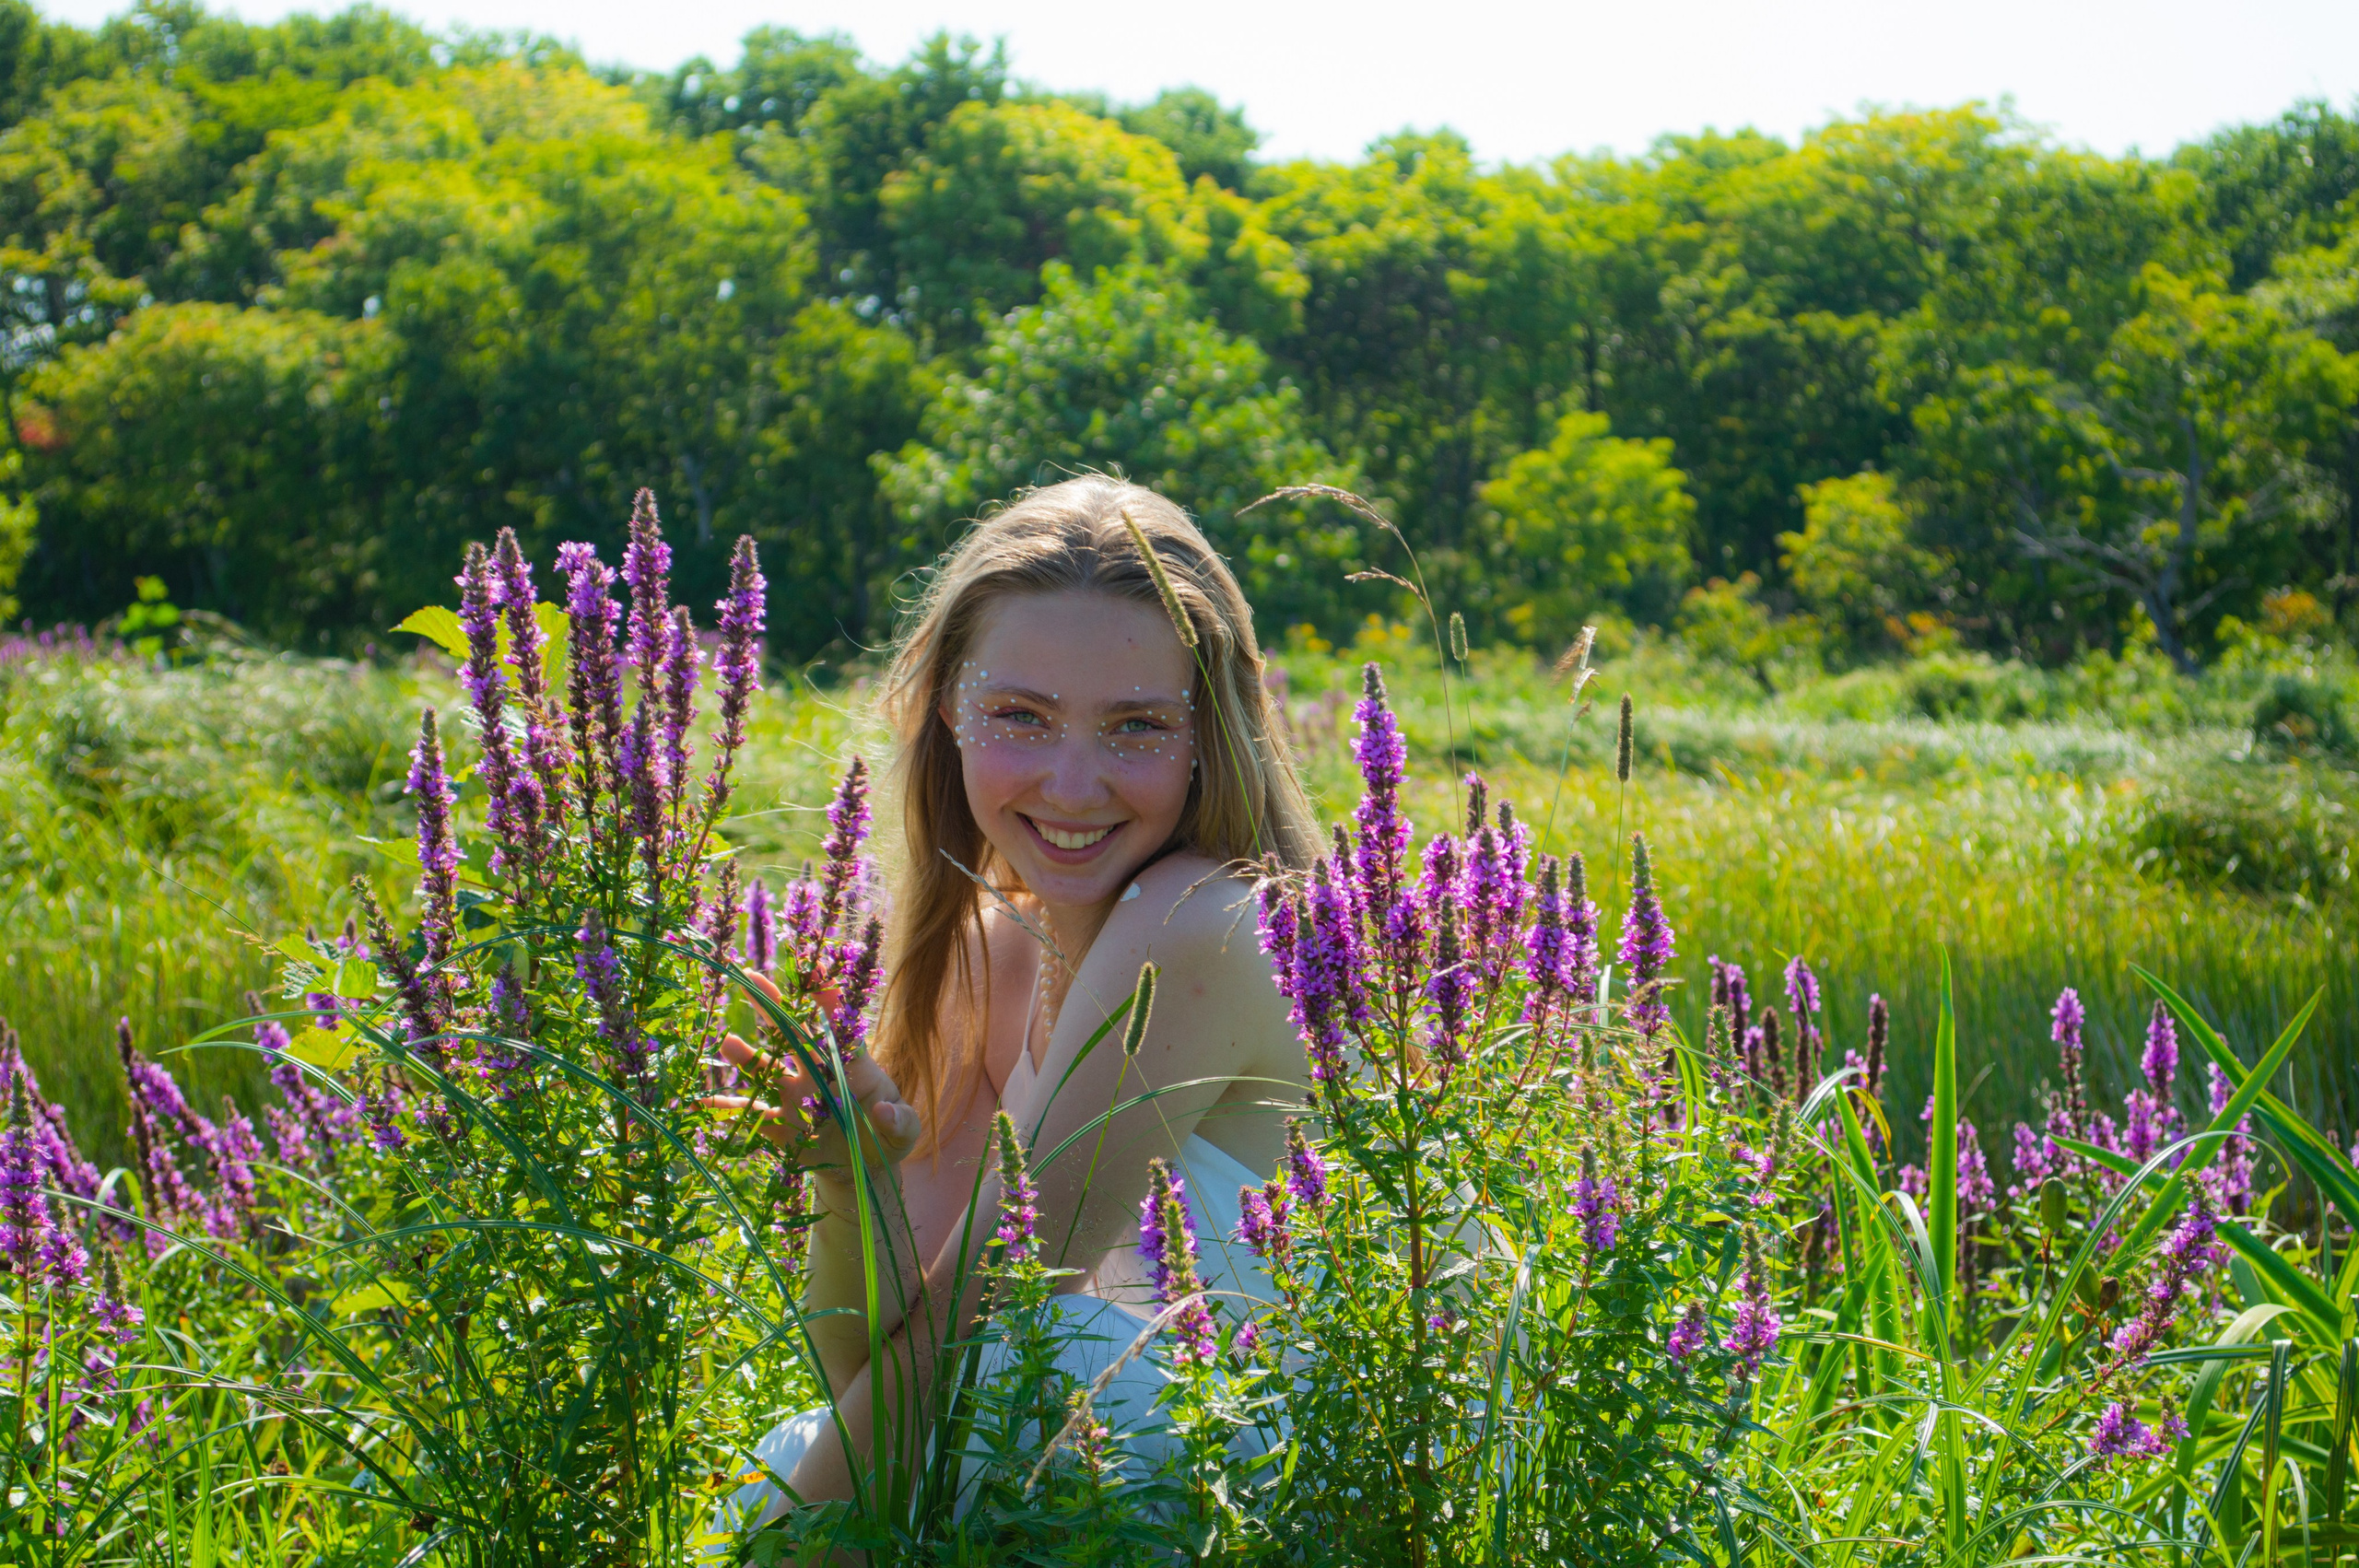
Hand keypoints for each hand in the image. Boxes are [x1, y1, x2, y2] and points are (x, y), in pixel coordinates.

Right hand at [700, 973, 920, 1192]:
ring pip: (767, 1070)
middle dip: (773, 1007)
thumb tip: (883, 1111)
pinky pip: (751, 1115)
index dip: (830, 1002)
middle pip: (794, 1035)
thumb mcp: (905, 1132)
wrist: (862, 1167)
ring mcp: (796, 1097)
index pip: (842, 1027)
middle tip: (751, 976)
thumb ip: (901, 1122)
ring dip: (747, 1057)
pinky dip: (728, 1110)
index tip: (816, 977)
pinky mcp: (780, 1125)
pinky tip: (702, 1102)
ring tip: (727, 1042)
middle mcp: (818, 1073)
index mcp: (853, 1065)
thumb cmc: (887, 1137)